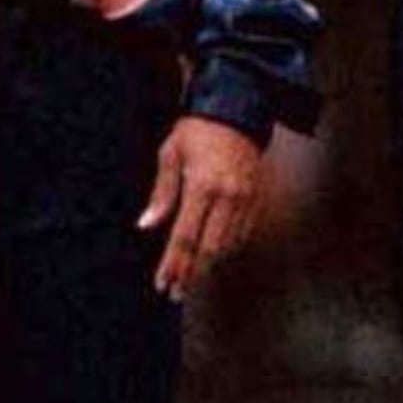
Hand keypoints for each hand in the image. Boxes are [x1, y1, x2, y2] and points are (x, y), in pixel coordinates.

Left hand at [137, 115, 268, 299]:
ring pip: (228, 245)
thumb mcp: (171, 153)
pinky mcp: (256, 198)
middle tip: (176, 292)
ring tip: (191, 278)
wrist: (239, 109)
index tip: (163, 285)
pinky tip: (213, 256)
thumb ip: (162, 193)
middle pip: (209, 249)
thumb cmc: (199, 130)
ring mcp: (245, 199)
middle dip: (191, 274)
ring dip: (208, 265)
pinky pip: (243, 234)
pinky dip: (227, 249)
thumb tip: (146, 225)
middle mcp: (227, 196)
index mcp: (203, 186)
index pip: (185, 237)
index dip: (173, 265)